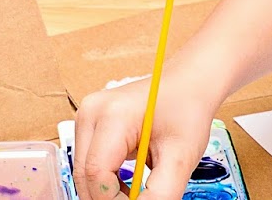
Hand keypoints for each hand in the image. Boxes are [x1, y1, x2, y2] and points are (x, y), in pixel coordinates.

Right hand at [73, 72, 216, 199]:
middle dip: (108, 199)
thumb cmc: (187, 111)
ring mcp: (87, 116)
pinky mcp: (90, 123)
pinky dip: (105, 180)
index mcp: (113, 115)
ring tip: (135, 194)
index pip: (97, 173)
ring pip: (83, 172)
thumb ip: (161, 193)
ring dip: (106, 191)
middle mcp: (91, 112)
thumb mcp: (181, 157)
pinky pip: (88, 162)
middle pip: (84, 175)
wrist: (187, 84)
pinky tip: (127, 184)